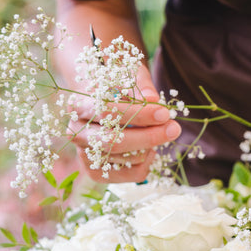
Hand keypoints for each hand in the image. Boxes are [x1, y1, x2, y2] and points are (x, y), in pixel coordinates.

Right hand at [67, 63, 180, 182]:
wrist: (100, 105)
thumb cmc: (117, 87)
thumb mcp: (128, 76)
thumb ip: (140, 84)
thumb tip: (152, 98)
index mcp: (78, 105)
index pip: (107, 112)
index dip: (138, 114)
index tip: (164, 113)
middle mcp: (76, 132)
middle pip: (114, 141)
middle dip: (149, 136)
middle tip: (174, 128)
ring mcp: (84, 155)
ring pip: (126, 159)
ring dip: (151, 147)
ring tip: (160, 132)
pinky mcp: (96, 173)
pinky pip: (131, 174)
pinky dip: (147, 162)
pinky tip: (149, 148)